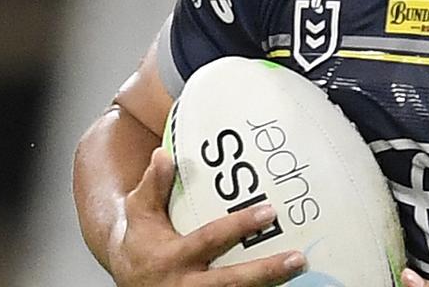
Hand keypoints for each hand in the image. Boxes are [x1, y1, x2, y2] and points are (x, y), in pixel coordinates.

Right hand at [108, 146, 306, 285]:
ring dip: (270, 284)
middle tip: (297, 257)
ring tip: (298, 268)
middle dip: (265, 270)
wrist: (130, 280)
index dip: (238, 227)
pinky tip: (287, 285)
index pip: (209, 240)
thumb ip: (154, 186)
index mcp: (173, 257)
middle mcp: (187, 284)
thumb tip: (163, 154)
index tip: (268, 212)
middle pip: (231, 281)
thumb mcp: (142, 214)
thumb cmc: (141, 242)